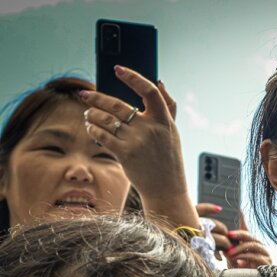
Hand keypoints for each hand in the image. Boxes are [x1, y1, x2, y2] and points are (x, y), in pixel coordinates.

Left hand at [82, 66, 198, 227]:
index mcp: (165, 121)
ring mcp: (137, 141)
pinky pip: (102, 135)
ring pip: (106, 119)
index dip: (133, 77)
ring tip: (88, 114)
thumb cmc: (168, 160)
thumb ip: (169, 107)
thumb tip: (160, 81)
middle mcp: (151, 128)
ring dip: (92, 114)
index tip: (118, 69)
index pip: (149, 91)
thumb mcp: (173, 132)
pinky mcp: (125, 154)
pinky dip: (93, 129)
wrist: (166, 189)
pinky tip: (91, 127)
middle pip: (118, 104)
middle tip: (85, 95)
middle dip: (96, 98)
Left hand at [196, 205, 271, 266]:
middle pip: (250, 236)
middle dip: (239, 234)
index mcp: (250, 244)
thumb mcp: (232, 259)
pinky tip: (238, 261)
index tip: (239, 211)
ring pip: (253, 245)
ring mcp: (264, 254)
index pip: (246, 230)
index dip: (243, 221)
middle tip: (229, 235)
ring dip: (240, 248)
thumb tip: (222, 244)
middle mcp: (259, 247)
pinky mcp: (267, 262)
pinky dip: (246, 258)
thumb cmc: (241, 271)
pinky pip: (256, 256)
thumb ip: (229, 251)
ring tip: (230, 254)